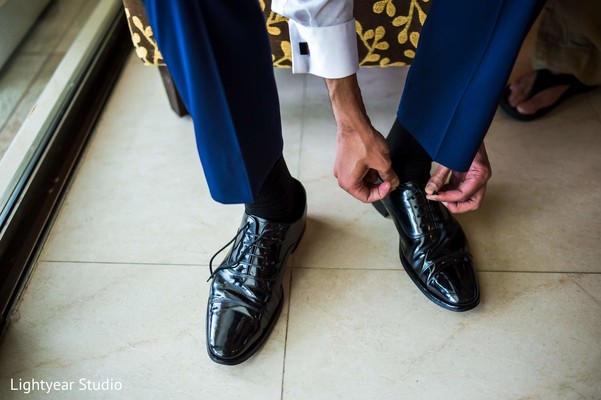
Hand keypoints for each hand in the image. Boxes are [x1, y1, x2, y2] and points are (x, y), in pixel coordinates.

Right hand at [325, 75, 398, 201]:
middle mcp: (341, 177)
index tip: (390, 183)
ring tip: (381, 163)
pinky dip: (367, 167)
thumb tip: (394, 183)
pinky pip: (357, 169)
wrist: (354, 123)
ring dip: (373, 174)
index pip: (367, 197)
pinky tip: (374, 158)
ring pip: (361, 178)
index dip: (381, 192)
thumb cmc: (363, 142)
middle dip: (377, 183)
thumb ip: (390, 177)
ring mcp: (341, 168)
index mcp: (348, 183)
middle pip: (363, 188)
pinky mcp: (344, 159)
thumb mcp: (383, 163)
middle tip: (388, 176)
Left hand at [424, 143, 491, 212]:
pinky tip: (440, 187)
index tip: (433, 196)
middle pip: (472, 203)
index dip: (446, 198)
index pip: (463, 195)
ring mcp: (476, 179)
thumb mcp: (449, 157)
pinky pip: (461, 190)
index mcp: (480, 174)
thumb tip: (430, 190)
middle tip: (439, 199)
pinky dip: (451, 192)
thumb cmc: (464, 139)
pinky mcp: (469, 176)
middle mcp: (481, 179)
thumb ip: (439, 175)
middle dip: (456, 205)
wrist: (469, 127)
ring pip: (468, 200)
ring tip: (438, 193)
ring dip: (453, 200)